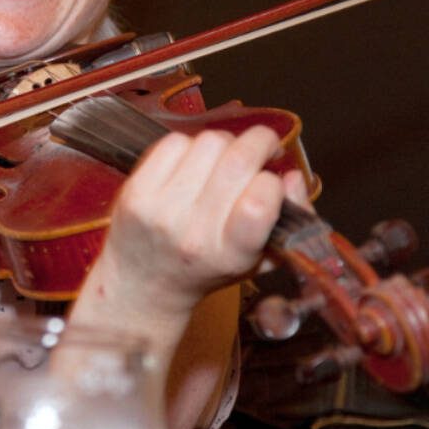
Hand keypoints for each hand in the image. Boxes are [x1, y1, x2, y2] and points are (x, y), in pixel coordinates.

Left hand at [103, 125, 311, 315]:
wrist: (143, 285)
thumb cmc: (207, 269)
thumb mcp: (258, 259)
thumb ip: (290, 220)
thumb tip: (292, 175)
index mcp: (230, 254)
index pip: (259, 200)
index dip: (272, 181)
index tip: (270, 184)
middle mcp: (194, 232)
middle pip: (238, 160)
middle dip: (260, 143)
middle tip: (262, 149)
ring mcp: (161, 209)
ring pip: (209, 143)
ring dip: (225, 143)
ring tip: (225, 160)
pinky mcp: (136, 190)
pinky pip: (173, 142)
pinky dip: (190, 145)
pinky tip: (194, 162)